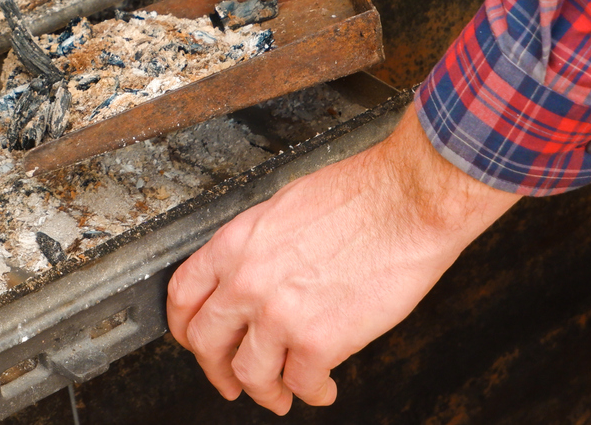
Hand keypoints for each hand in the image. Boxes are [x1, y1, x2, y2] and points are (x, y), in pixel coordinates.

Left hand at [166, 109, 519, 413]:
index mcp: (235, 244)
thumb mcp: (283, 209)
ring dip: (265, 392)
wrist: (406, 201)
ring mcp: (279, 314)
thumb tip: (253, 275)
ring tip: (280, 395)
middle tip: (228, 381)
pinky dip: (312, 393)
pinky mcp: (319, 340)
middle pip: (206, 342)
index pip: (184, 294)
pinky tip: (322, 388)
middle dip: (216, 370)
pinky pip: (303, 383)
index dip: (185, 326)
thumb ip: (259, 249)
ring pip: (250, 374)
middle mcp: (247, 281)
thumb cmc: (360, 195)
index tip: (195, 339)